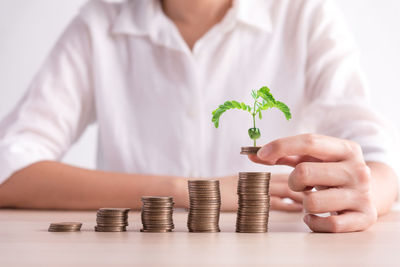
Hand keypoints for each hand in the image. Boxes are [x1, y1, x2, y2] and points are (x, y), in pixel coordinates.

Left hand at [249, 133, 377, 232]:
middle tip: (301, 184)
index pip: (310, 142)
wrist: (372, 192)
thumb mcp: (315, 159)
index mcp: (346, 149)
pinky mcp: (364, 217)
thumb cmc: (332, 172)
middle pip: (304, 172)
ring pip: (311, 202)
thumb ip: (285, 155)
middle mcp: (357, 170)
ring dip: (305, 203)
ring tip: (314, 199)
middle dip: (294, 181)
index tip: (261, 154)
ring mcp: (362, 194)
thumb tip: (254, 154)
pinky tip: (317, 216)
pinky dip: (313, 222)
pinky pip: (327, 224)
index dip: (281, 146)